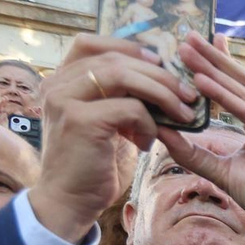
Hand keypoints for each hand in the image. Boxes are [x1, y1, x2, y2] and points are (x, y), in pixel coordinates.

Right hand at [27, 34, 201, 242]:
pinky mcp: (81, 121)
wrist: (70, 200)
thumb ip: (119, 97)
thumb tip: (160, 79)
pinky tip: (148, 144)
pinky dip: (149, 123)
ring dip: (162, 94)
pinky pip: (130, 108)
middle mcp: (57, 84)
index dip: (128, 47)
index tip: (159, 62)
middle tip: (188, 94)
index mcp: (61, 80)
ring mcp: (65, 100)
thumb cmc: (93, 163)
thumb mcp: (107, 122)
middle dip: (159, 75)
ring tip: (183, 114)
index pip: (90, 43)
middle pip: (114, 58)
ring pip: (123, 76)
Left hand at [155, 32, 244, 235]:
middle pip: (241, 82)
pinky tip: (203, 83)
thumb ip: (193, 153)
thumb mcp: (220, 171)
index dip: (220, 66)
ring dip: (215, 70)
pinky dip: (226, 97)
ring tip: (189, 52)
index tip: (199, 47)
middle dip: (214, 59)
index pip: (239, 89)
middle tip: (187, 36)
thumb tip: (161, 132)